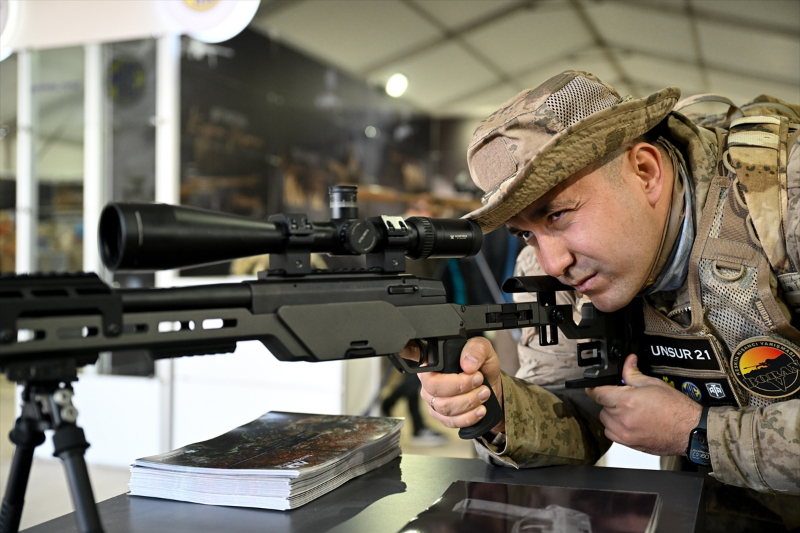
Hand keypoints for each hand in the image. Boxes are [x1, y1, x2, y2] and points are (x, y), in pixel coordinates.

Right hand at [399, 337, 505, 433]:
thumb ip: (476, 349)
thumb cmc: (482, 366)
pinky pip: (450, 421)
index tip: (416, 354)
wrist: (490, 387)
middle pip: (433, 387)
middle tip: (479, 380)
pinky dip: (468, 417)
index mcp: (433, 360)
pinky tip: (480, 409)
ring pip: (444, 407)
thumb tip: (467, 364)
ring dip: (468, 401)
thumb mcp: (484, 349)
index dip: (409, 352)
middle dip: (460, 386)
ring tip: (484, 393)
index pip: (413, 354)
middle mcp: (428, 380)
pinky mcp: (441, 416)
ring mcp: (432, 400)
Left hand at [586, 354, 702, 455]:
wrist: (690, 431)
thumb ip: (633, 373)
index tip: (593, 386)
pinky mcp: (630, 444)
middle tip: (624, 396)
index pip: (597, 393)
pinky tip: (628, 421)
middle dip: (609, 400)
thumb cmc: (676, 408)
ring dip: (611, 414)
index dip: (594, 388)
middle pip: (601, 407)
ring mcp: (625, 434)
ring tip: (628, 410)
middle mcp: (623, 419)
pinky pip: (612, 434)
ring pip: (605, 421)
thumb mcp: (654, 384)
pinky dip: (615, 427)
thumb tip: (627, 362)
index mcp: (626, 401)